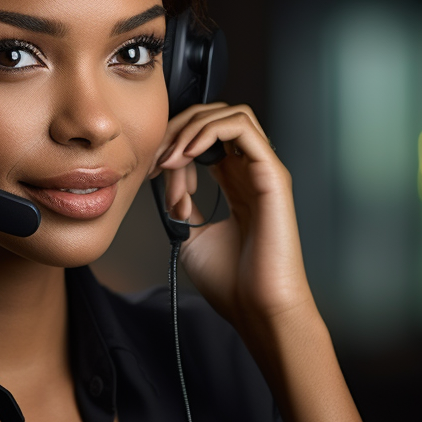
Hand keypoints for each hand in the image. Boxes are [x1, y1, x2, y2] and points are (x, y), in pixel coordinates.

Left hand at [149, 103, 378, 421]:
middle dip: (178, 128)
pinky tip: (185, 154)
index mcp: (235, 183)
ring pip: (231, 114)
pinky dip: (208, 131)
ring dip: (192, 126)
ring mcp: (263, 170)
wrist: (255, 307)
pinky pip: (242, 128)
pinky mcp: (272, 174)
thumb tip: (165, 177)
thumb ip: (180, 203)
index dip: (172, 144)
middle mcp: (251, 172)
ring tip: (169, 155)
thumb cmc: (231, 281)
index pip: (204, 138)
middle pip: (216, 118)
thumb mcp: (190, 235)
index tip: (149, 169)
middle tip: (154, 155)